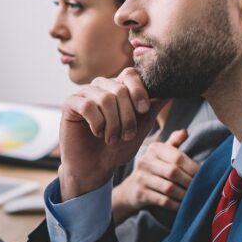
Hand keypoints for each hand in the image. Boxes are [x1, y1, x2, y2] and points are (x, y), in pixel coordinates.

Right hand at [58, 68, 167, 200]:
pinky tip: (96, 133)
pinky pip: (87, 105)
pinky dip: (97, 123)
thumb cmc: (118, 147)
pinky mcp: (70, 104)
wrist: (96, 168)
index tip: (144, 110)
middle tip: (125, 135)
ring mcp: (84, 94)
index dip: (139, 90)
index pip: (130, 74)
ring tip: (111, 139)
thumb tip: (171, 90)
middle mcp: (100, 87)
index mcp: (118, 87)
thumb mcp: (141, 126)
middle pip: (120, 88)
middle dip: (127, 116)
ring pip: (105, 98)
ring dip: (113, 123)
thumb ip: (153, 107)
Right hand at [112, 128, 200, 222]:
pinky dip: (176, 204)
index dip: (193, 167)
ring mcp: (141, 178)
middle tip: (200, 187)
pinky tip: (182, 204)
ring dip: (184, 194)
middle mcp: (145, 161)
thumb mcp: (161, 153)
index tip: (203, 174)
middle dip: (190, 181)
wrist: (130, 189)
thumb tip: (185, 132)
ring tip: (193, 196)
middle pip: (173, 172)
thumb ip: (174, 142)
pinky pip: (163, 201)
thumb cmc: (153, 168)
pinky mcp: (140, 194)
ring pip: (169, 188)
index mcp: (153, 149)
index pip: (177, 157)